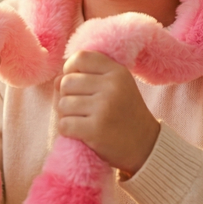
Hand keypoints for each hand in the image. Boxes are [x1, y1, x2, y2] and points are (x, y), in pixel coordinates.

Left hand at [54, 51, 159, 176]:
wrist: (145, 145)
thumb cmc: (124, 113)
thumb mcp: (115, 86)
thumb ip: (88, 77)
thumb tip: (57, 80)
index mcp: (118, 72)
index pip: (81, 57)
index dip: (70, 69)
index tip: (76, 83)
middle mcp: (112, 86)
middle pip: (67, 82)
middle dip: (67, 96)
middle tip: (81, 108)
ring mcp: (104, 108)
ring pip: (63, 104)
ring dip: (67, 115)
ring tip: (82, 120)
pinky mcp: (95, 129)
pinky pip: (64, 124)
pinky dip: (67, 130)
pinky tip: (81, 132)